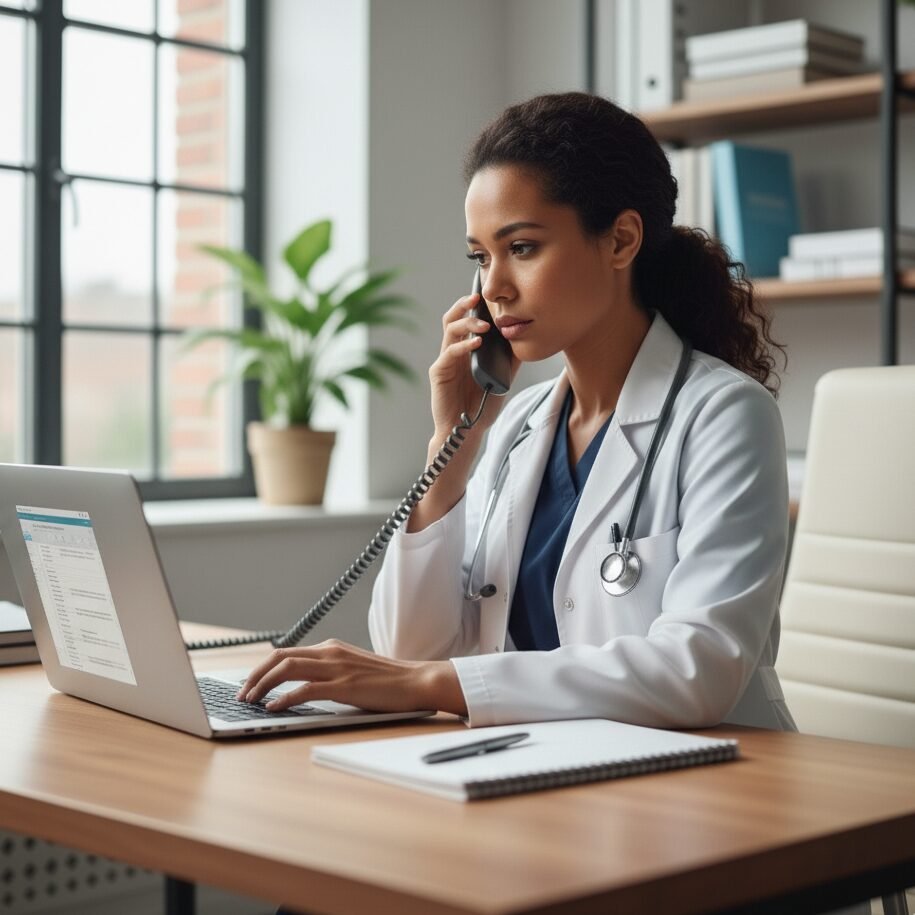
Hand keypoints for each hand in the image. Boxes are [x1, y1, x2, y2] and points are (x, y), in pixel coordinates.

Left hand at [236, 639, 467, 715]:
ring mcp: (336, 668)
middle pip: (279, 657)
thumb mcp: (353, 669)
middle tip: (241, 694)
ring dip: (262, 685)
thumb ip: (330, 672)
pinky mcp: (344, 686)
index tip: (249, 684)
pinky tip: (273, 707)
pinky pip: (305, 689)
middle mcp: (330, 652)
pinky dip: (284, 698)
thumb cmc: (388, 681)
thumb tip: (303, 685)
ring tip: (249, 701)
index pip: (286, 653)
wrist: (417, 681)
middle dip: (255, 675)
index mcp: (331, 648)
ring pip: (287, 669)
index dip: (262, 668)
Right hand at [407, 294, 518, 532]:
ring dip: (466, 324)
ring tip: (483, 325)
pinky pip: (448, 353)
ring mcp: (444, 361)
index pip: (466, 318)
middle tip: (478, 298)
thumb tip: (528, 335)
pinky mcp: (439, 373)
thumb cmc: (482, 404)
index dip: (473, 304)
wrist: (467, 429)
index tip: (488, 292)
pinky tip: (476, 345)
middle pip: (452, 318)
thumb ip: (511, 357)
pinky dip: (462, 346)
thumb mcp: (503, 376)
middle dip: (464, 305)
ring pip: (449, 331)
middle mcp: (452, 350)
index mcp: (465, 348)